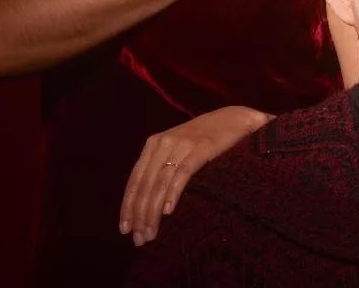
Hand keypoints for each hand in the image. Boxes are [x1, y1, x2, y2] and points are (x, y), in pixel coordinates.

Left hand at [119, 105, 272, 244]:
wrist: (234, 119)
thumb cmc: (204, 138)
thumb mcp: (176, 148)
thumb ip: (160, 166)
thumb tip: (143, 201)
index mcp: (153, 144)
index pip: (134, 180)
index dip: (128, 206)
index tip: (123, 229)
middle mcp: (163, 143)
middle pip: (145, 184)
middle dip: (139, 215)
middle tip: (139, 239)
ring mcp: (182, 144)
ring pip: (160, 183)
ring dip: (153, 211)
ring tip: (151, 233)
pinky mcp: (201, 147)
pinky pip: (183, 173)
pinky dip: (173, 193)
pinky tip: (168, 211)